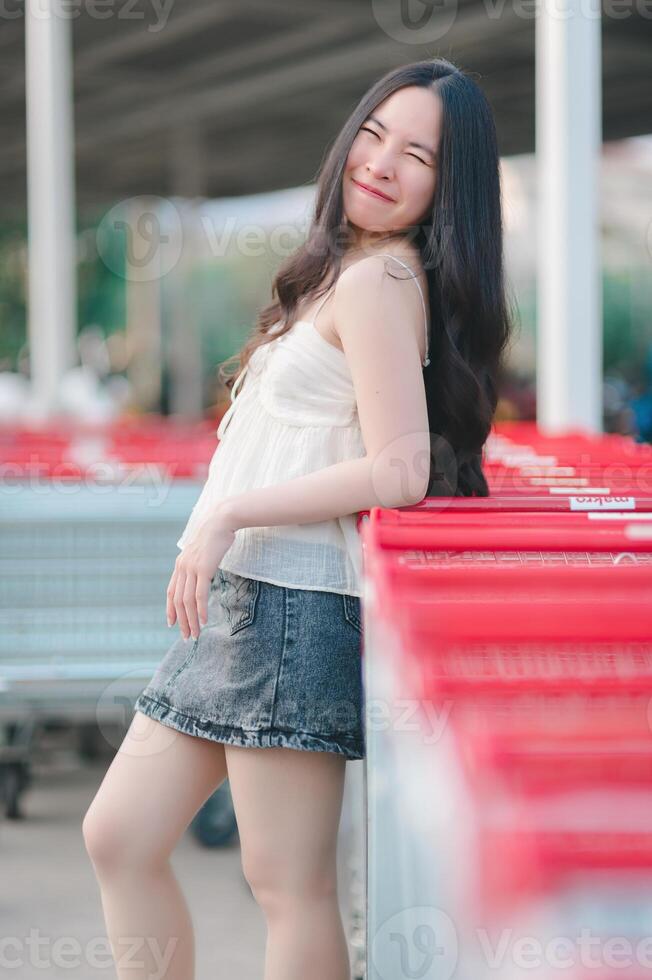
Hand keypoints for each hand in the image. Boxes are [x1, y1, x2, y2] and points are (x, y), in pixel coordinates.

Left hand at [166, 504, 236, 640]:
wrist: (222, 521)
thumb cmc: (215, 536)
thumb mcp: (202, 552)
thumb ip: (197, 564)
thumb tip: (200, 576)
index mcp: (180, 565)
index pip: (171, 592)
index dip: (170, 610)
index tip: (172, 624)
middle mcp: (182, 567)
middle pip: (178, 601)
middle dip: (182, 621)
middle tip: (187, 636)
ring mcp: (191, 568)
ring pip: (188, 601)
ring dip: (191, 620)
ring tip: (195, 634)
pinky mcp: (203, 569)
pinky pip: (200, 595)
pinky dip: (200, 610)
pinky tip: (204, 621)